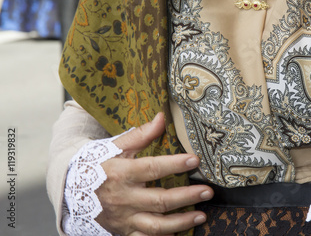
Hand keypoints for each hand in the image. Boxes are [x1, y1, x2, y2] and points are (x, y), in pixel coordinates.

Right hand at [95, 113, 213, 235]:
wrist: (71, 188)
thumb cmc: (99, 163)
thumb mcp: (117, 145)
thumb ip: (141, 133)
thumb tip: (163, 117)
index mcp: (121, 173)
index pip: (152, 168)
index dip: (174, 164)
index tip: (194, 160)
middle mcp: (123, 198)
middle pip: (159, 200)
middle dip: (186, 196)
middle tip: (207, 190)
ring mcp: (124, 217)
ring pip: (156, 225)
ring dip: (181, 221)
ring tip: (202, 214)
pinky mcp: (124, 231)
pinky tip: (180, 233)